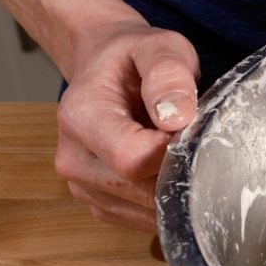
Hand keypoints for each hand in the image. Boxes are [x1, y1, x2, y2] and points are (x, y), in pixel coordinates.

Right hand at [55, 23, 199, 232]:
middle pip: (142, 191)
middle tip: (192, 140)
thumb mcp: (158, 46)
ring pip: (147, 211)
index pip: (133, 158)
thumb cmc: (134, 59)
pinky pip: (144, 219)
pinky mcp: (101, 205)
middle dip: (179, 171)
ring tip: (174, 149)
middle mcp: (74, 159)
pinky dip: (166, 200)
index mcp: (81, 116)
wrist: (105, 70)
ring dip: (174, 187)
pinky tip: (166, 168)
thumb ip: (168, 73)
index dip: (174, 150)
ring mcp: (84, 187)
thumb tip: (176, 115)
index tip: (190, 128)